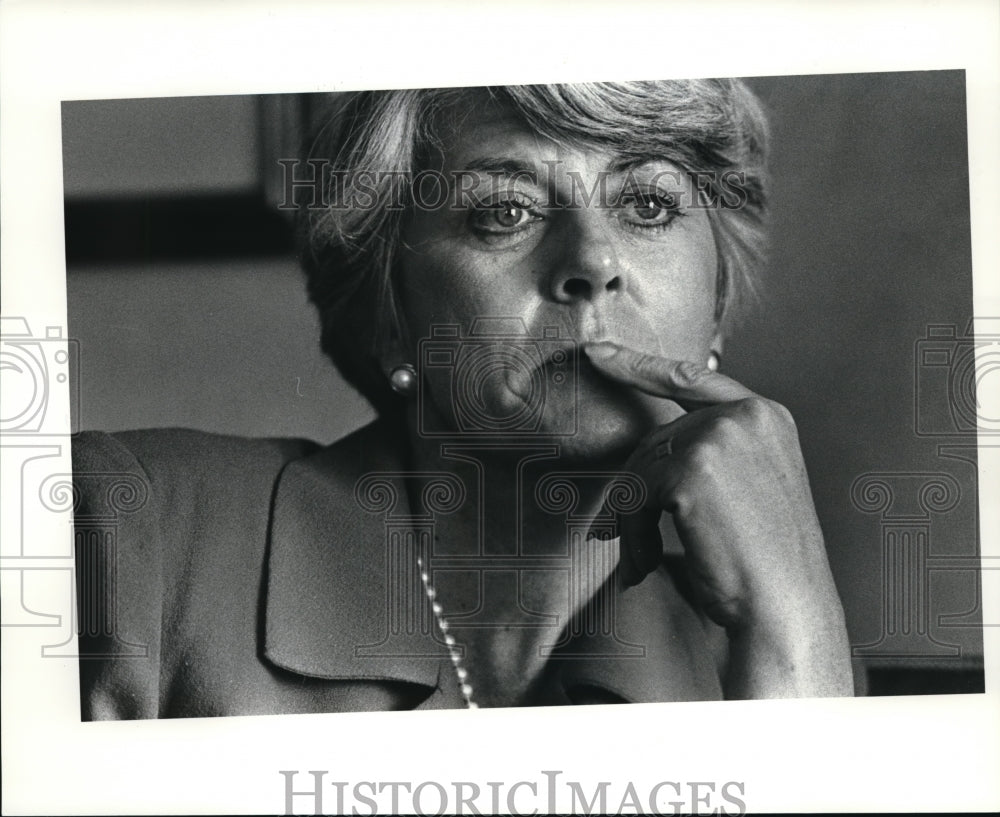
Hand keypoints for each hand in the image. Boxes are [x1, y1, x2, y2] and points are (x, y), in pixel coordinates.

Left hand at [583, 340, 852, 697]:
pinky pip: (634, 495)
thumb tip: (635, 464)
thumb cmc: (762, 566)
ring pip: (640, 468)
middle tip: (614, 537)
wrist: (785, 610)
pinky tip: (645, 567)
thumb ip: (703, 458)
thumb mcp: (742, 492)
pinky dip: (631, 536)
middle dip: (632, 492)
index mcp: (766, 416)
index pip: (690, 378)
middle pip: (655, 438)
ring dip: (631, 522)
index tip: (597, 352)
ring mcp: (721, 436)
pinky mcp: (693, 467)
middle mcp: (747, 415)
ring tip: (639, 562)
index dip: (638, 365)